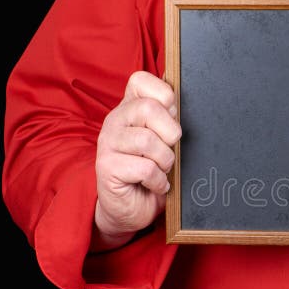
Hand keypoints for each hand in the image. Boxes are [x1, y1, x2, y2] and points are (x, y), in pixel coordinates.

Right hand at [92, 71, 180, 250]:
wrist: (130, 208)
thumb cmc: (152, 171)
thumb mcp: (164, 141)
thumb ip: (169, 118)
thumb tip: (182, 93)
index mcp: (129, 108)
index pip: (140, 80)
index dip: (164, 96)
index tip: (171, 118)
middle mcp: (115, 120)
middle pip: (148, 108)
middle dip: (170, 134)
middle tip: (168, 150)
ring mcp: (107, 143)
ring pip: (148, 141)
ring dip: (165, 161)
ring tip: (161, 169)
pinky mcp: (106, 167)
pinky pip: (145, 169)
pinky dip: (158, 181)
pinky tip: (154, 184)